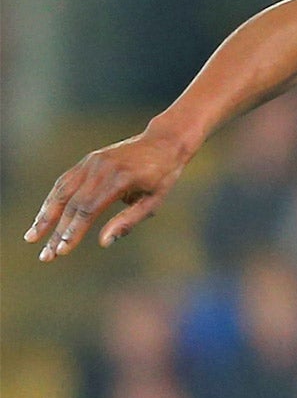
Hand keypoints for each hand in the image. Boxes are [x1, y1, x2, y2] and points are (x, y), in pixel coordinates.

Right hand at [25, 129, 191, 261]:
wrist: (162, 142)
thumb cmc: (163, 176)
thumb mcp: (153, 201)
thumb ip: (128, 221)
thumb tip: (104, 243)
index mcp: (119, 179)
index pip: (88, 210)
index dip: (73, 231)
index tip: (62, 250)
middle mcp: (100, 169)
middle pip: (71, 204)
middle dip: (55, 231)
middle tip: (46, 255)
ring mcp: (91, 162)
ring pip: (61, 191)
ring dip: (45, 216)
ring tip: (33, 236)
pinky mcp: (87, 161)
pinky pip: (65, 182)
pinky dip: (52, 200)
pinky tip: (44, 216)